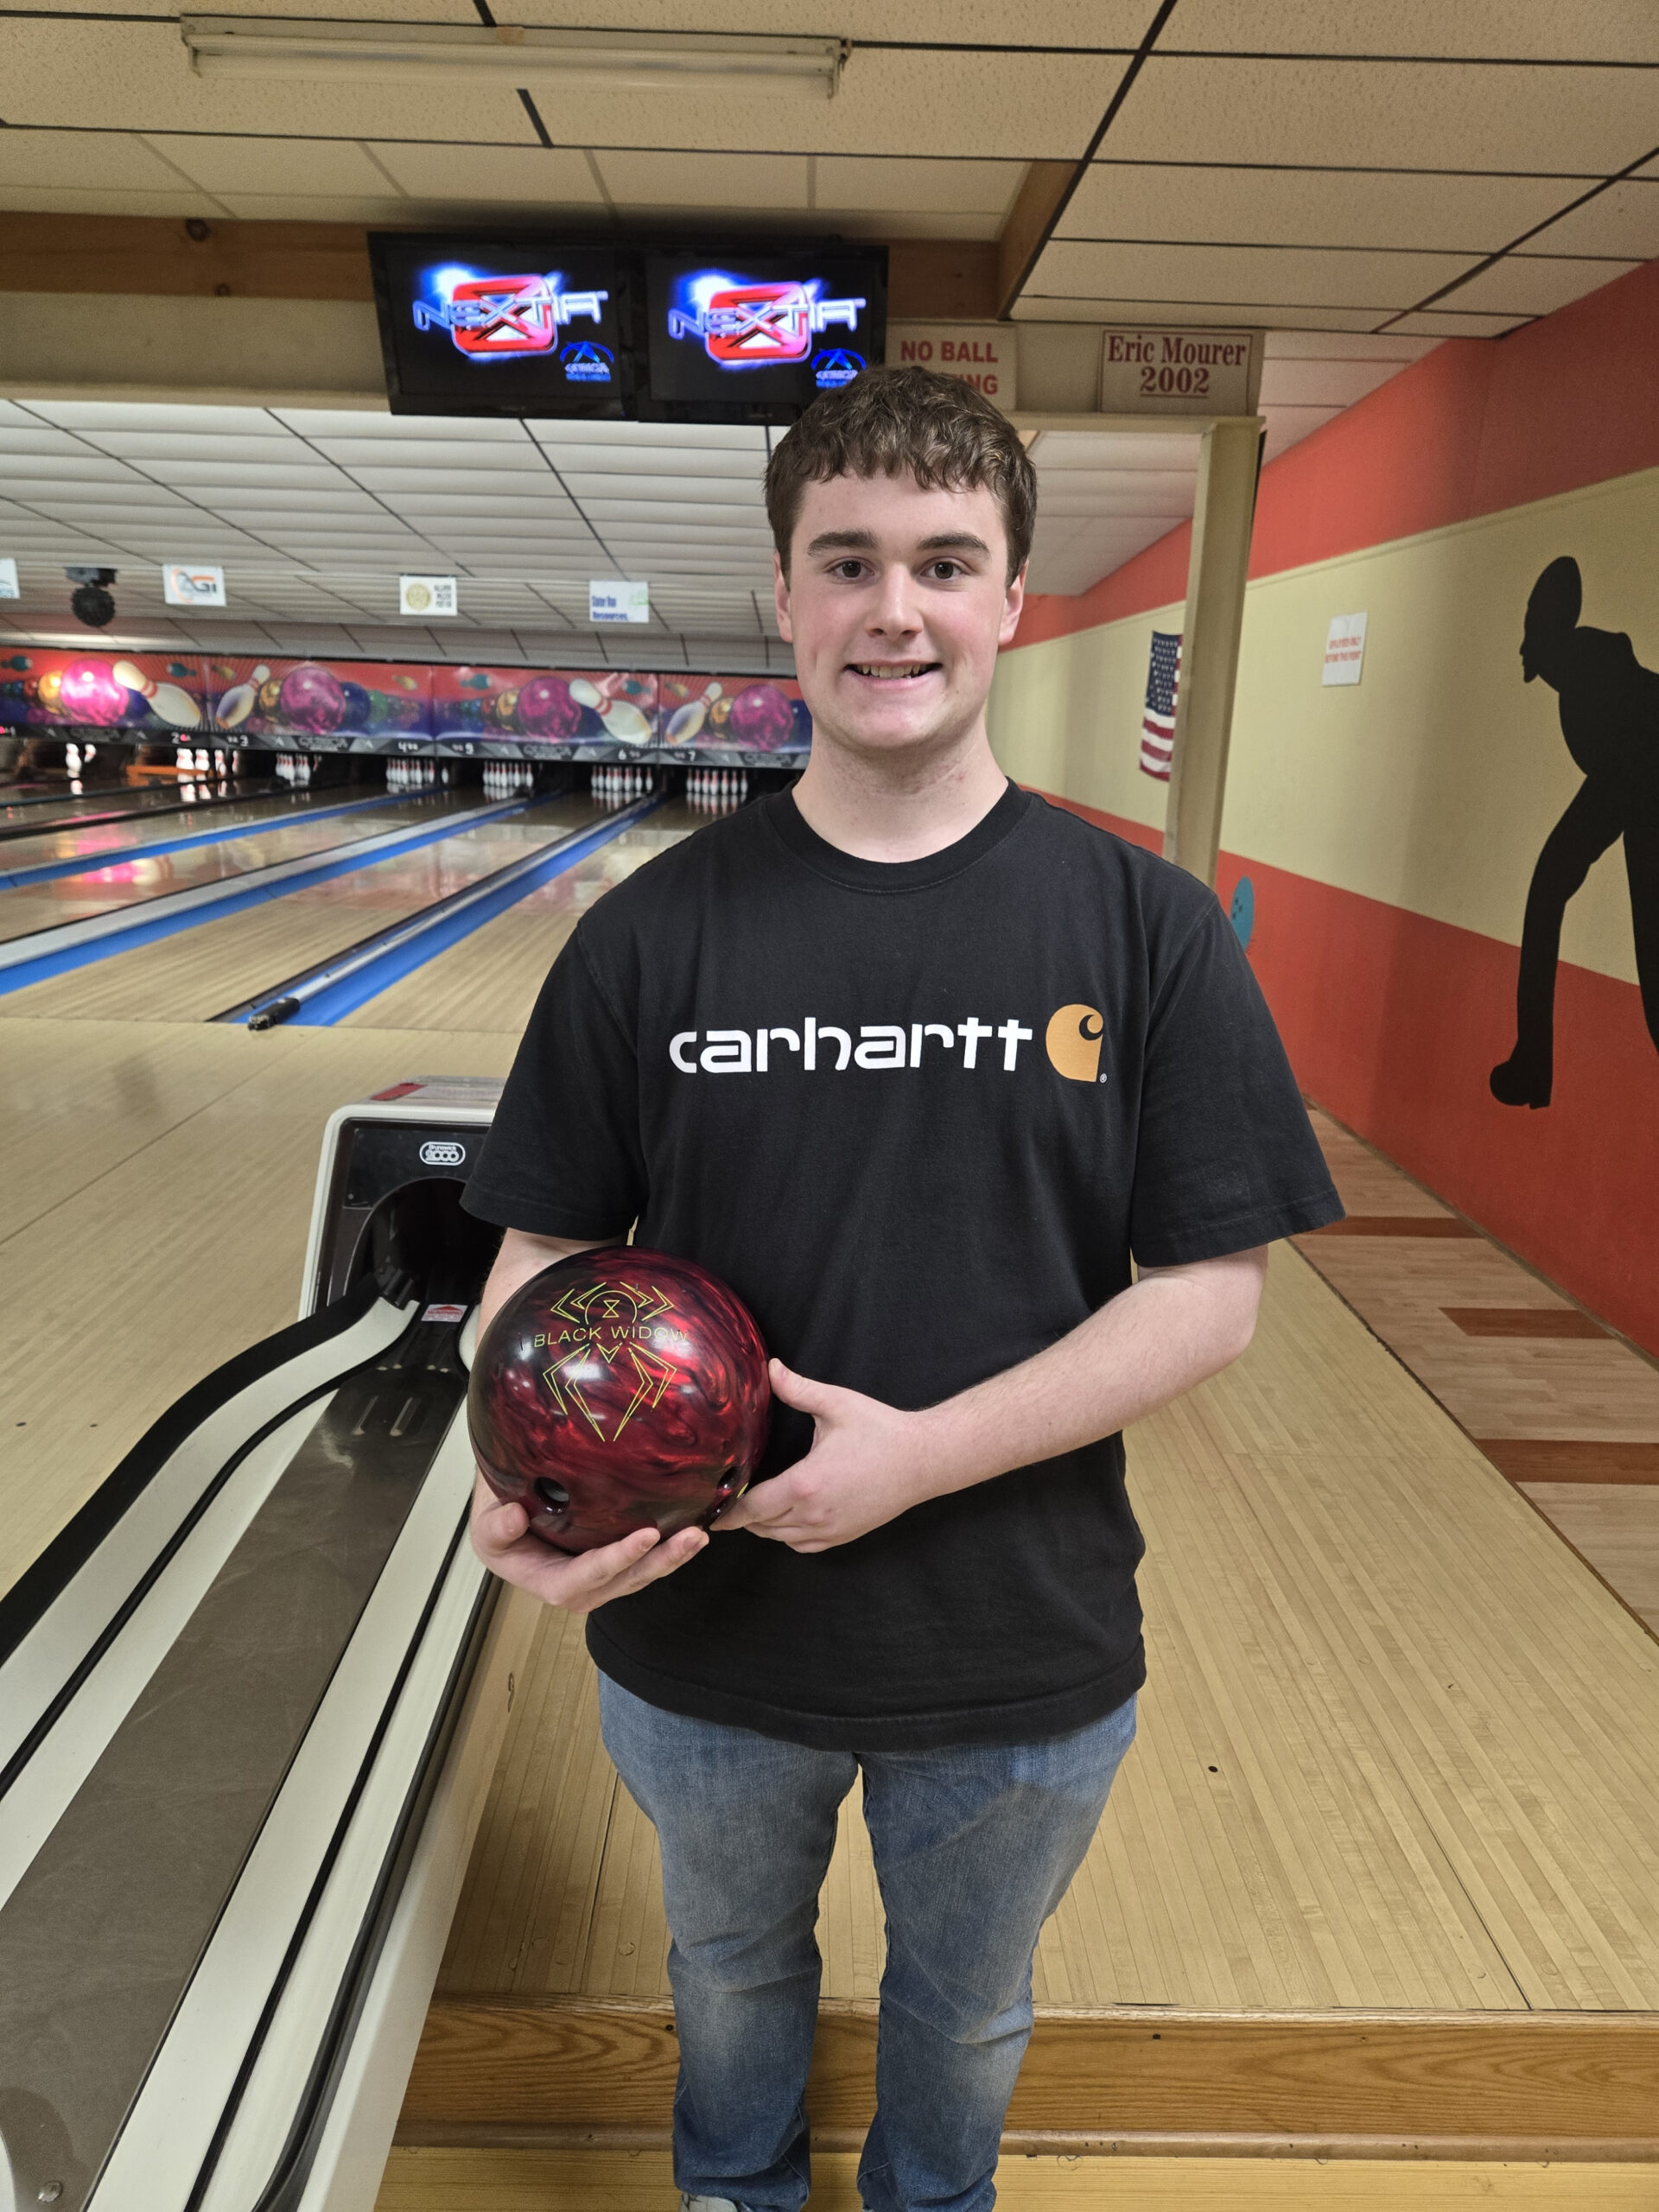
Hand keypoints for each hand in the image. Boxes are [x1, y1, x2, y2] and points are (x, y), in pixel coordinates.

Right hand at [469, 1469, 707, 1613]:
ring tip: (700, 1535)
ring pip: (643, 1574)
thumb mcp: (487, 1525)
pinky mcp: (618, 1565)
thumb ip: (496, 1526)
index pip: (587, 1577)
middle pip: (627, 1581)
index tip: (645, 1535)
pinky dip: (670, 1549)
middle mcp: (582, 1588)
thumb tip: (514, 1516)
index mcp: (550, 1583)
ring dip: (673, 1557)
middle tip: (692, 1537)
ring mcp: (603, 1579)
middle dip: (661, 1561)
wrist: (509, 1515)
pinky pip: (646, 1562)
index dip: (617, 1560)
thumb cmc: (499, 1523)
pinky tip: (694, 1530)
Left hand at [715, 1359, 937, 1552]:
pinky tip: (786, 1518)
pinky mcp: (845, 1535)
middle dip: (742, 1517)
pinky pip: (804, 1545)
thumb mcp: (837, 1405)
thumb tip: (770, 1367)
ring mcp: (831, 1529)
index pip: (753, 1507)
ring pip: (782, 1538)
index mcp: (806, 1483)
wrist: (923, 1460)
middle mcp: (815, 1513)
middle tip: (726, 1503)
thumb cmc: (881, 1431)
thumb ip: (798, 1389)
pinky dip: (789, 1536)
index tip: (711, 1511)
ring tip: (752, 1508)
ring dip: (764, 1526)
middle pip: (762, 1527)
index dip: (728, 1511)